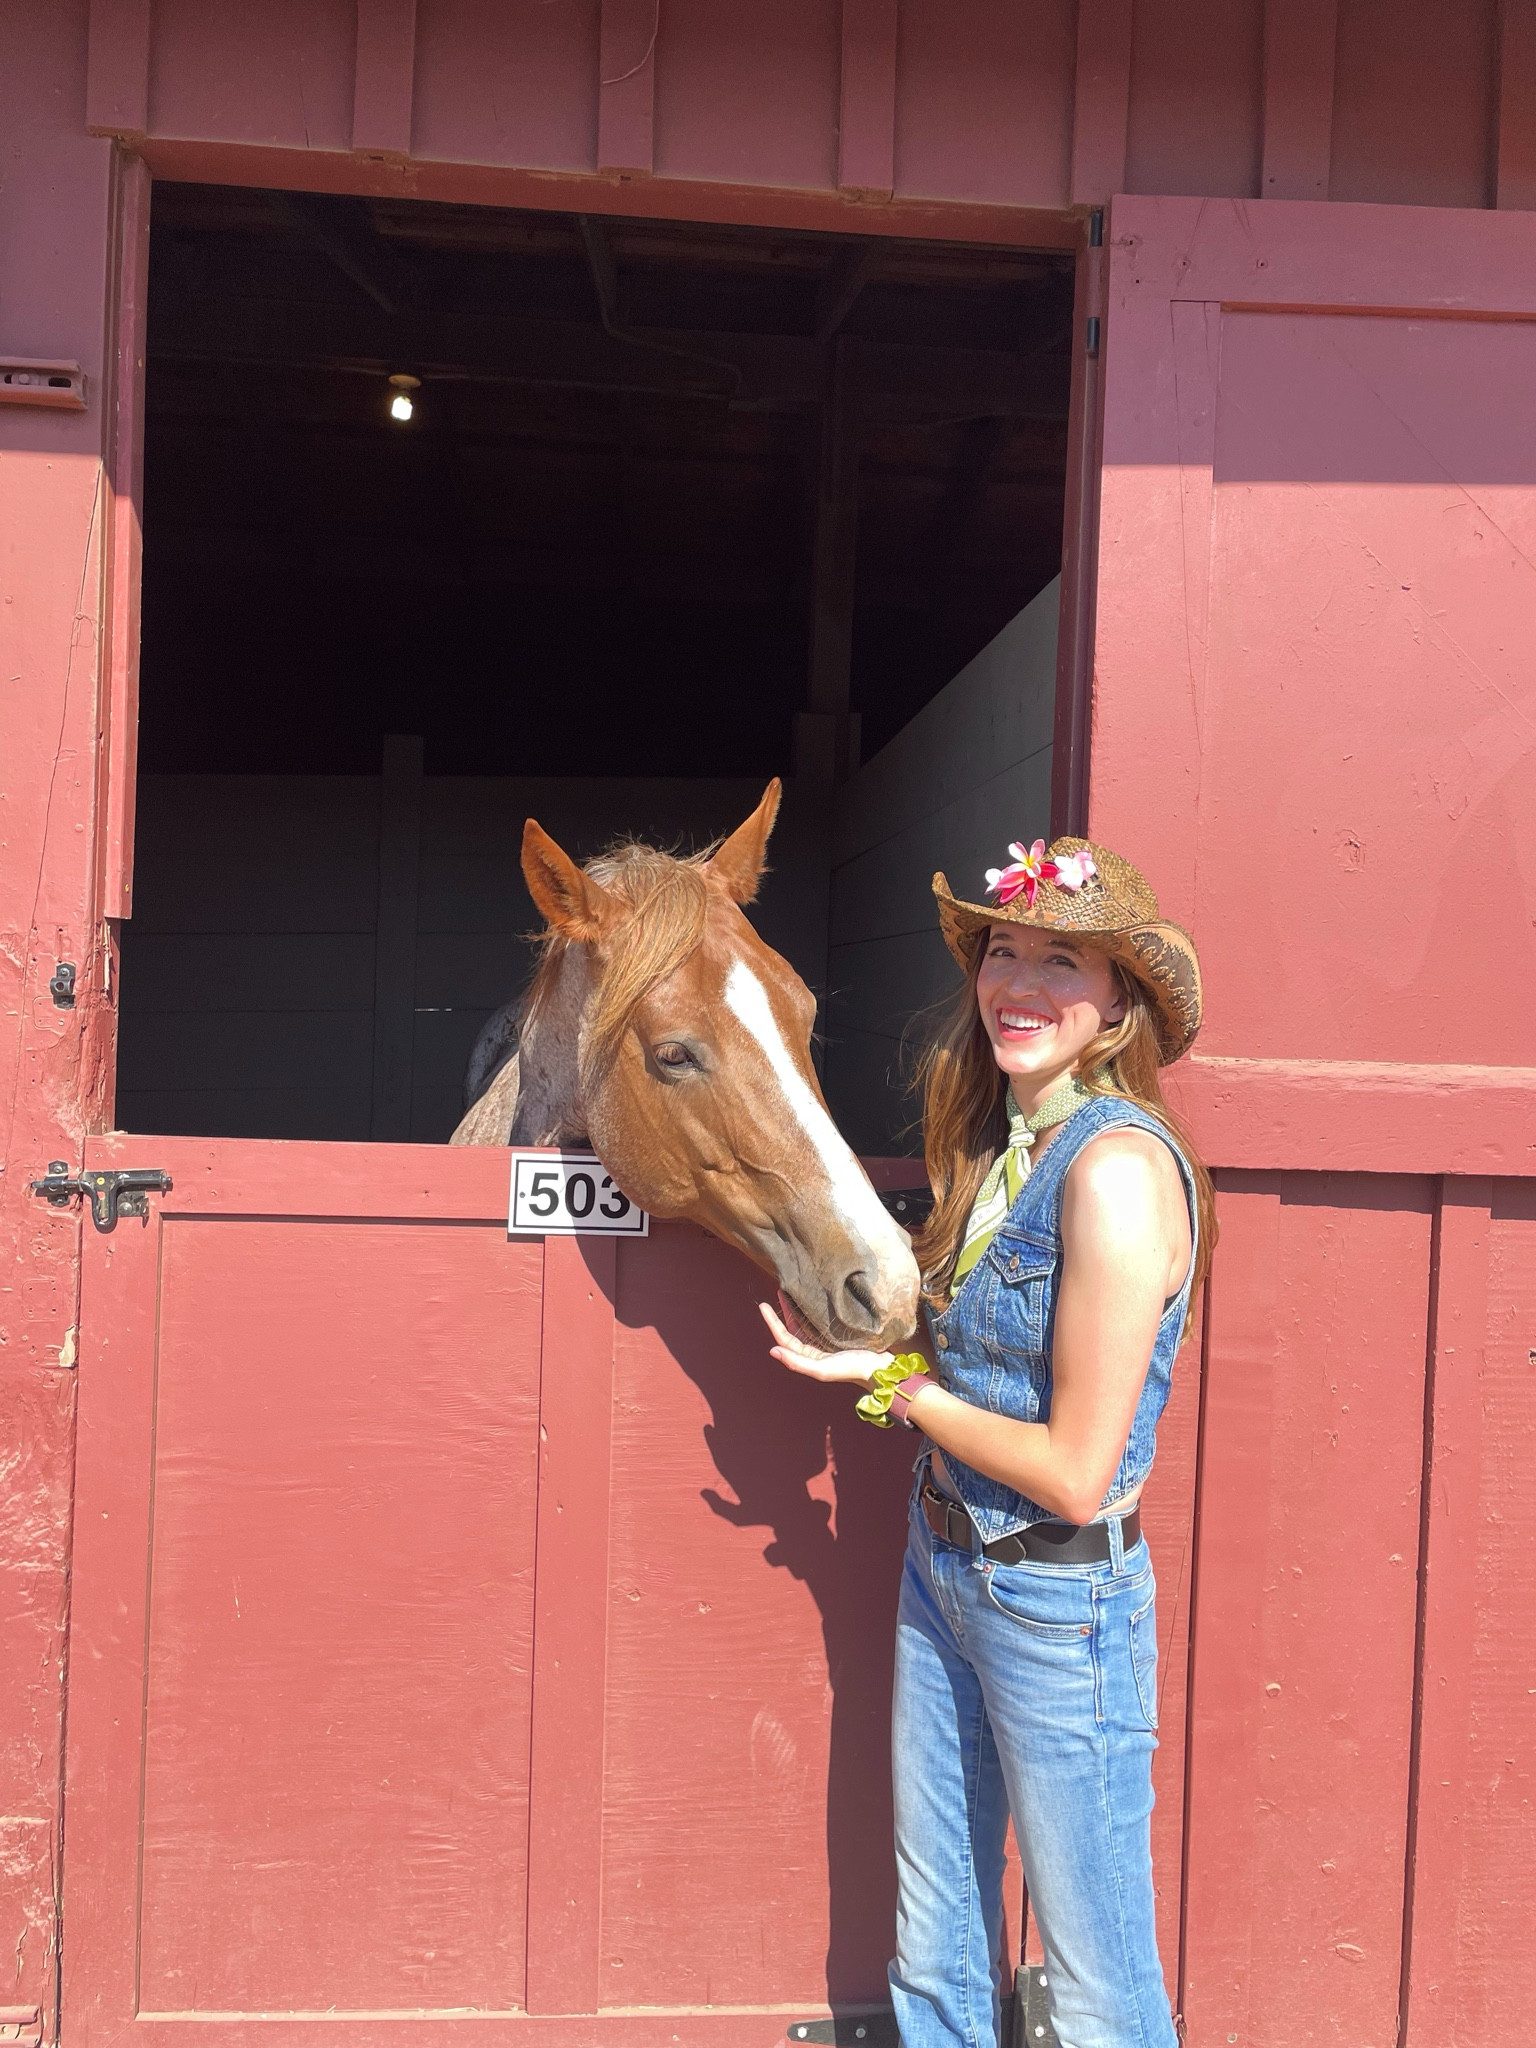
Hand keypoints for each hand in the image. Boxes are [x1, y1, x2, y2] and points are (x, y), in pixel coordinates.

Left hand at [759, 1296, 891, 1390]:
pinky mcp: (838, 1334)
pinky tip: (812, 1299)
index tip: (763, 1305)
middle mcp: (815, 1349)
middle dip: (783, 1312)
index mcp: (808, 1358)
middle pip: (793, 1328)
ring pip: (805, 1323)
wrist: (880, 1368)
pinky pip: (819, 1320)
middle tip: (778, 1291)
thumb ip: (797, 1363)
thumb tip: (772, 1350)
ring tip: (790, 1292)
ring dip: (796, 1309)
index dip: (772, 1323)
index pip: (784, 1338)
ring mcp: (826, 1341)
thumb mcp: (822, 1369)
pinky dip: (812, 1310)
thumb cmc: (850, 1369)